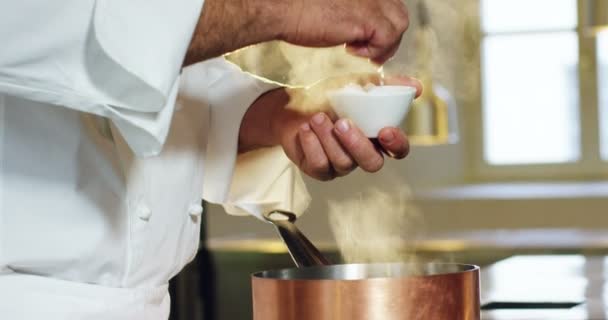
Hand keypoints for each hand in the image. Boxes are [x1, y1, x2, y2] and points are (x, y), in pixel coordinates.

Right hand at [184, 0, 408, 65]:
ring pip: (399, 24)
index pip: (388, 2)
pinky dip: (374, 50)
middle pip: (398, 11)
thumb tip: (357, 26)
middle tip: (369, 49)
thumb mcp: (331, 2)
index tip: (366, 36)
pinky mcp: (366, 17)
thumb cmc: (296, 5)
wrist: (280, 8)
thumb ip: (348, 7)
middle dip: (388, 34)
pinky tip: (351, 50)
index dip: (381, 20)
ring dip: (384, 43)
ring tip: (361, 51)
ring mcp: (371, 0)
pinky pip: (388, 37)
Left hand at [238, 76, 421, 180]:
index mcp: (376, 136)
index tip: (385, 130)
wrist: (291, 104)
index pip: (398, 150)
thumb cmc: (328, 95)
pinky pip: (320, 165)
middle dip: (357, 144)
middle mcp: (361, 154)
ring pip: (343, 163)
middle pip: (372, 163)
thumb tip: (417, 87)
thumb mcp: (358, 84)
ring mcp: (340, 165)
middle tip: (341, 123)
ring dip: (328, 138)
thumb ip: (387, 86)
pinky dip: (312, 144)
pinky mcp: (319, 170)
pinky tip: (306, 129)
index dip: (396, 144)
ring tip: (317, 117)